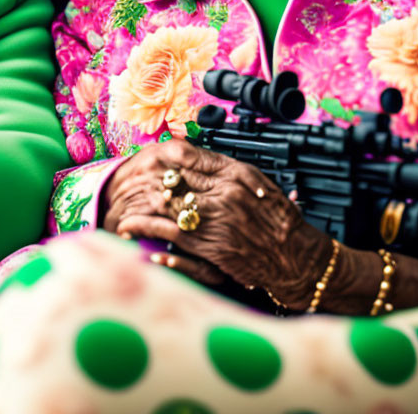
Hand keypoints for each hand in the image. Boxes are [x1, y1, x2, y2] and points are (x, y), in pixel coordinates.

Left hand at [103, 139, 329, 304]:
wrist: (296, 260)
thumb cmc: (282, 225)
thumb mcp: (263, 187)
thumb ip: (234, 173)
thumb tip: (205, 161)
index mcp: (235, 175)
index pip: (191, 158)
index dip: (167, 158)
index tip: (151, 158)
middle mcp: (222, 194)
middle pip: (174, 180)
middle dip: (149, 182)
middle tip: (128, 183)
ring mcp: (213, 220)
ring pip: (166, 207)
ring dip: (141, 209)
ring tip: (121, 212)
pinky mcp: (208, 246)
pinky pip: (170, 235)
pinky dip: (149, 232)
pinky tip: (132, 232)